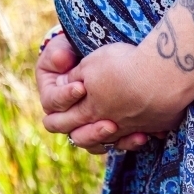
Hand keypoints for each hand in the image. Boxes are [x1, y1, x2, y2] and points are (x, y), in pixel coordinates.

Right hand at [36, 34, 152, 153]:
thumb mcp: (65, 48)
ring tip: (114, 126)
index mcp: (53, 96)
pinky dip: (126, 142)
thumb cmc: (77, 51)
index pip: (52, 102)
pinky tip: (141, 136)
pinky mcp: (110, 130)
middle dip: (86, 125)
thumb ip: (59, 54)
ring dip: (99, 136)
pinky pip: (113, 144)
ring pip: (88, 142)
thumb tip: (60, 60)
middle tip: (105, 119)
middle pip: (68, 129)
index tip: (81, 87)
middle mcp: (68, 115)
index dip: (65, 95)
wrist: (103, 59)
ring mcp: (89, 124)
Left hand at [43, 42, 184, 151]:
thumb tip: (63, 86)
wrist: (162, 73)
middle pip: (85, 139)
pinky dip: (136, 136)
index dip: (55, 119)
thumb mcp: (90, 64)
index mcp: (88, 110)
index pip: (62, 122)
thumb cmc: (122, 66)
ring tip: (107, 129)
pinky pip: (141, 137)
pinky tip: (138, 131)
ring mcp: (132, 128)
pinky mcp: (155, 127)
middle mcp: (109, 125)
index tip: (54, 114)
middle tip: (72, 128)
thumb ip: (74, 79)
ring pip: (112, 143)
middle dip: (79, 134)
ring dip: (107, 139)